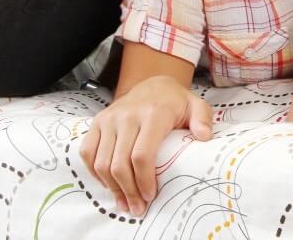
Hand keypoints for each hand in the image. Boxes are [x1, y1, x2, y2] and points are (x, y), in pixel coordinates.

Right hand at [79, 75, 212, 215]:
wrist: (152, 84)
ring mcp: (110, 119)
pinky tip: (109, 183)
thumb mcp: (196, 105)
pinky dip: (95, 173)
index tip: (150, 196)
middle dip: (128, 191)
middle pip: (120, 163)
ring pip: (102, 162)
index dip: (144, 180)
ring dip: (112, 187)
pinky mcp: (97, 122)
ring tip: (124, 202)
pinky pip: (88, 153)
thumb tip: (204, 137)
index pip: (142, 155)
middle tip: (137, 207)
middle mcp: (127, 116)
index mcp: (153, 114)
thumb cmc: (175, 101)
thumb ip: (203, 119)